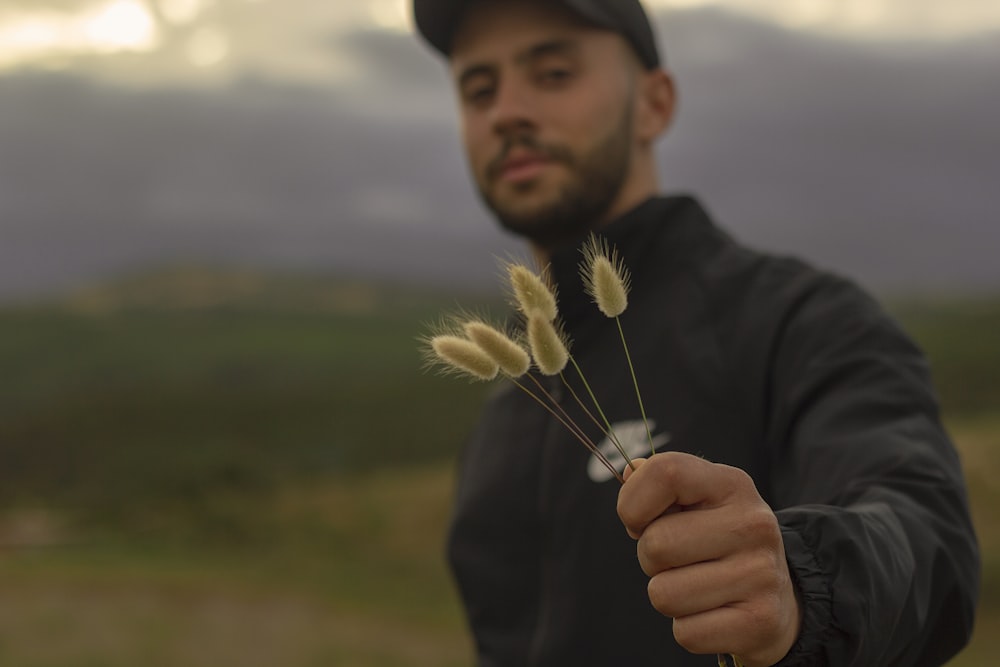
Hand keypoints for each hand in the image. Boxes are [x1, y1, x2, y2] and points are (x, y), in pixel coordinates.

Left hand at [617, 453, 800, 666]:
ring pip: (664, 594)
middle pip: (655, 544)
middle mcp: (753, 524)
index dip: (633, 502)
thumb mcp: (699, 500)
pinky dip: (688, 628)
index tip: (639, 522)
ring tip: (697, 585)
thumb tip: (630, 471)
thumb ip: (661, 482)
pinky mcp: (761, 622)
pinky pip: (686, 633)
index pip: (664, 472)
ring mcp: (761, 574)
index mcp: (732, 485)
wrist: (780, 596)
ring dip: (668, 595)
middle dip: (650, 559)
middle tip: (678, 561)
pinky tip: (712, 612)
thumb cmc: (720, 541)